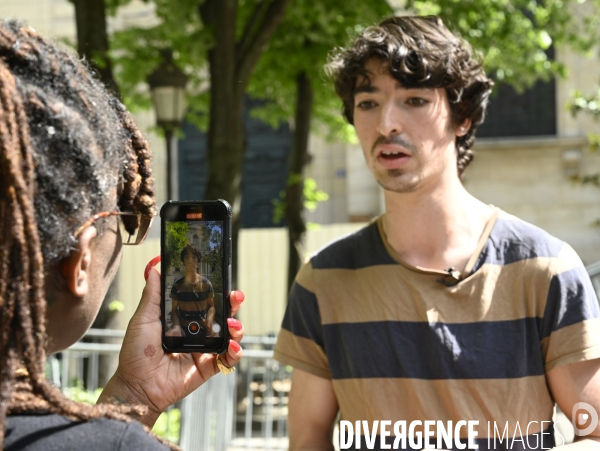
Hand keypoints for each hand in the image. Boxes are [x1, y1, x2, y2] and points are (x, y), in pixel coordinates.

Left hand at [97, 267, 244, 427]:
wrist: (137, 386)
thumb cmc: (136, 353)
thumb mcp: (143, 319)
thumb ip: (152, 296)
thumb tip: (154, 269)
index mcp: (182, 318)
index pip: (204, 300)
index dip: (216, 290)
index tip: (221, 279)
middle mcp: (196, 332)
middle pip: (222, 314)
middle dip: (233, 304)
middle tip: (236, 296)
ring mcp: (204, 349)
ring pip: (230, 334)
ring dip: (237, 327)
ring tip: (232, 324)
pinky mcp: (209, 366)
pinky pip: (229, 358)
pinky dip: (235, 352)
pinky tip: (231, 346)